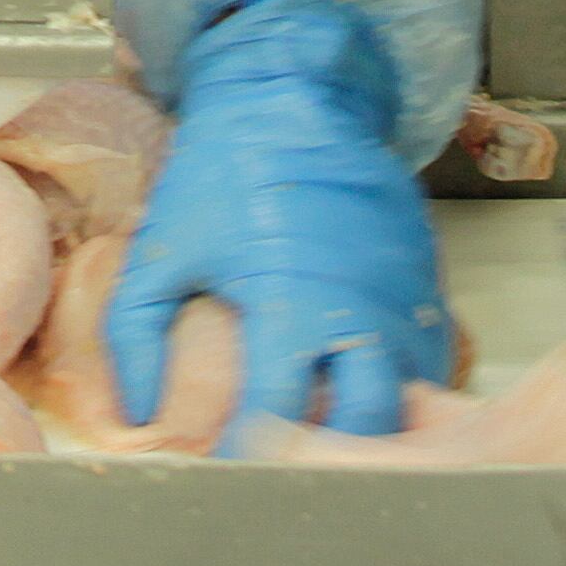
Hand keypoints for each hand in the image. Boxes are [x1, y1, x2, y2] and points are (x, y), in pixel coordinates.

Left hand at [107, 0, 449, 442]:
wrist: (296, 97)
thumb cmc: (228, 171)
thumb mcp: (163, 249)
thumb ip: (136, 336)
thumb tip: (135, 413)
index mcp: (291, 306)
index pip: (279, 419)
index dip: (249, 455)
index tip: (226, 467)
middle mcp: (360, 313)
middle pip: (369, 430)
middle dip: (330, 459)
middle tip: (288, 462)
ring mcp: (404, 301)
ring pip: (410, 403)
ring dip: (372, 430)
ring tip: (324, 436)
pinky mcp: (428, 285)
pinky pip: (430, 365)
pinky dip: (402, 392)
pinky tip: (360, 392)